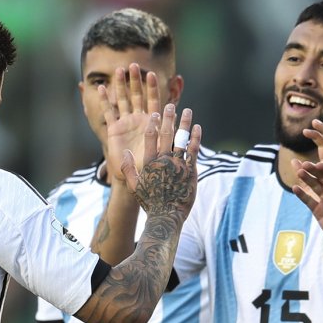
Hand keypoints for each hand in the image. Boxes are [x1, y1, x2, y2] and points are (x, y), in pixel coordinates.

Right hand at [99, 63, 160, 186]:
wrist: (139, 177)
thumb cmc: (154, 165)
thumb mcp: (163, 147)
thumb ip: (166, 131)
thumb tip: (174, 115)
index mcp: (152, 123)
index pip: (153, 101)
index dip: (151, 88)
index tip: (151, 74)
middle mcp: (139, 120)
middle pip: (137, 96)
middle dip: (135, 81)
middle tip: (134, 65)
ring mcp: (126, 123)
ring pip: (122, 100)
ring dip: (120, 86)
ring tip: (119, 70)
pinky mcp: (114, 130)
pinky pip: (108, 112)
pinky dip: (104, 100)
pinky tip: (101, 88)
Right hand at [125, 103, 199, 220]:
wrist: (167, 217)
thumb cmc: (150, 202)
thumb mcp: (134, 186)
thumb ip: (128, 168)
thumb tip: (125, 152)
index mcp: (149, 163)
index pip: (150, 138)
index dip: (152, 124)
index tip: (154, 114)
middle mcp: (164, 161)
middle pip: (167, 134)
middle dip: (168, 118)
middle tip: (170, 105)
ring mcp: (178, 165)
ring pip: (182, 139)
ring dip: (184, 123)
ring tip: (187, 111)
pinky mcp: (190, 170)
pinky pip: (193, 150)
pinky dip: (195, 137)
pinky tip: (197, 127)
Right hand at [291, 120, 322, 252]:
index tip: (319, 164)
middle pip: (322, 178)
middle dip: (313, 170)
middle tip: (304, 164)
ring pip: (314, 186)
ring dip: (306, 179)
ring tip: (298, 172)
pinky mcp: (318, 211)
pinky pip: (309, 201)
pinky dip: (302, 195)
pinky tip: (295, 188)